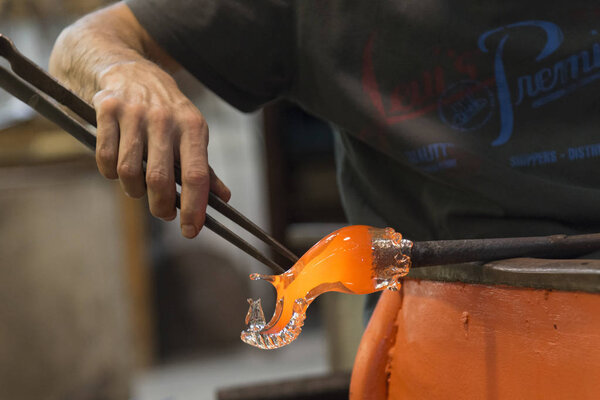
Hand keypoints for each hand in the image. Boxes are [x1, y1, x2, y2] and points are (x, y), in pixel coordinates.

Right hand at [92, 60, 229, 237]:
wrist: (129, 69)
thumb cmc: (167, 111)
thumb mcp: (192, 132)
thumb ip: (204, 167)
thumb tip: (224, 198)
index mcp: (192, 127)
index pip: (197, 176)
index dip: (195, 208)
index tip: (191, 231)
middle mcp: (165, 119)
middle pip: (161, 179)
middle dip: (161, 207)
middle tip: (163, 214)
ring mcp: (135, 113)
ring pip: (130, 172)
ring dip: (133, 191)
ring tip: (139, 188)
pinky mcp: (107, 109)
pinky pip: (106, 158)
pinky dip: (111, 173)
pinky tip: (118, 169)